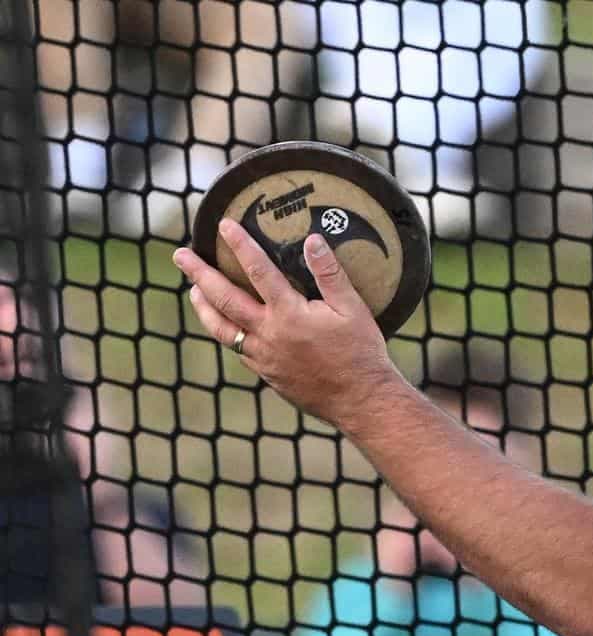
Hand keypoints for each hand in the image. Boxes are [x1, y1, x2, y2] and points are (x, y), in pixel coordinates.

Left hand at [172, 218, 400, 424]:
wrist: (359, 400)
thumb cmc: (360, 352)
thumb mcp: (353, 309)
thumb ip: (330, 274)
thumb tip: (313, 240)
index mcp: (289, 314)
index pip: (258, 271)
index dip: (240, 245)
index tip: (224, 225)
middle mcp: (269, 334)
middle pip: (224, 299)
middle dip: (200, 274)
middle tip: (180, 256)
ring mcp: (263, 357)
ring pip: (222, 329)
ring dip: (203, 308)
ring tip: (193, 291)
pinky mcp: (267, 374)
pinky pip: (238, 350)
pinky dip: (226, 333)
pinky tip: (227, 326)